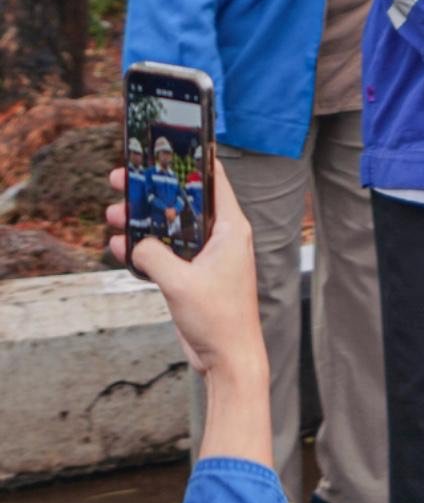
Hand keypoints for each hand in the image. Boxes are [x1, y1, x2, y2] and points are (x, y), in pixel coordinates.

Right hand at [105, 160, 269, 464]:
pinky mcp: (193, 276)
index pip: (213, 181)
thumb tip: (137, 242)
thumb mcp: (181, 282)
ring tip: (112, 214)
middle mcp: (221, 238)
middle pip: (183, 203)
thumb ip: (156, 255)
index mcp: (231, 229)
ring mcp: (207, 257)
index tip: (166, 144)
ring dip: (142, 221)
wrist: (227, 358)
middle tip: (121, 178)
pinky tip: (117, 246)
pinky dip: (143, 249)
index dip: (190, 161)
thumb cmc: (219, 318)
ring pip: (170, 228)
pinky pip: (165, 254)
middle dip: (151, 191)